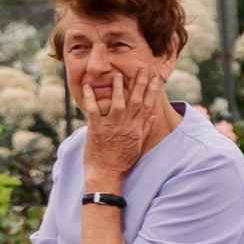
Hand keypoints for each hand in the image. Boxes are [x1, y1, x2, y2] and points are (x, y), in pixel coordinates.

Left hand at [83, 65, 160, 186]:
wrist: (106, 173)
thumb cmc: (122, 161)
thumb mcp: (138, 146)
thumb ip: (145, 129)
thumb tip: (154, 115)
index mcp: (136, 129)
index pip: (148, 106)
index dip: (152, 91)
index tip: (155, 79)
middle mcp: (126, 125)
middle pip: (136, 101)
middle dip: (140, 84)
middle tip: (143, 70)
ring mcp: (111, 126)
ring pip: (117, 102)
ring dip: (118, 87)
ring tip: (118, 74)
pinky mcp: (96, 128)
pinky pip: (93, 110)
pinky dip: (90, 98)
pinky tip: (88, 87)